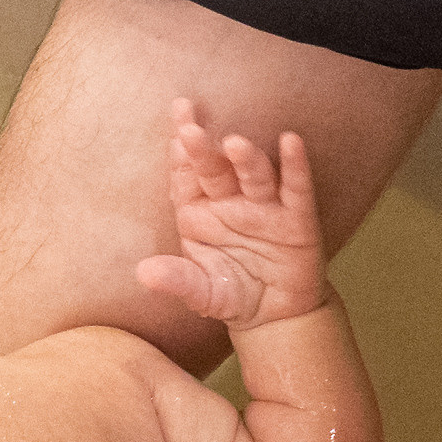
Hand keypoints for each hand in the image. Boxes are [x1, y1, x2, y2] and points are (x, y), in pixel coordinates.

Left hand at [135, 102, 325, 327]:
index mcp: (198, 212)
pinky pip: (296, 188)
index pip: (186, 176)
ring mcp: (265, 207)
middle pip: (215, 169)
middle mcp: (230, 202)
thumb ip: (177, 281)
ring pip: (254, 175)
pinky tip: (291, 142)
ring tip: (234, 143)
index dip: (179, 152)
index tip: (173, 127)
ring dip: (245, 158)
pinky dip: (295, 166)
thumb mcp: (202, 293)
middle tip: (190, 127)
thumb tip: (144, 273)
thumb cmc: (233, 293)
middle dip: (203, 148)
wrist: (277, 315)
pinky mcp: (297, 219)